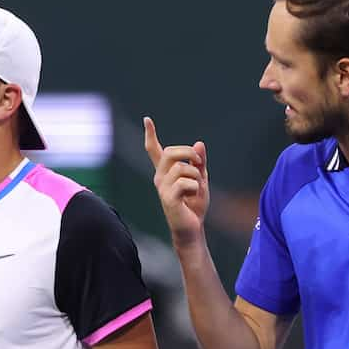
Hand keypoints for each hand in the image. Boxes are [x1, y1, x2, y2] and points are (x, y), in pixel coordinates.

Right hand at [143, 116, 209, 247]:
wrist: (192, 229)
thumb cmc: (194, 205)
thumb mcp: (200, 179)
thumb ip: (199, 163)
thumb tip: (199, 144)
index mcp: (166, 172)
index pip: (154, 150)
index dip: (151, 135)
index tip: (147, 119)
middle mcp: (160, 177)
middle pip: (171, 152)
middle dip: (189, 153)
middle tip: (201, 164)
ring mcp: (162, 188)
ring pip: (182, 167)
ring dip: (196, 176)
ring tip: (196, 189)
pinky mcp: (167, 198)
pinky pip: (185, 182)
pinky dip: (195, 187)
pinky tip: (191, 197)